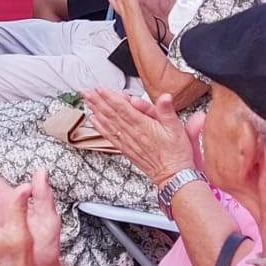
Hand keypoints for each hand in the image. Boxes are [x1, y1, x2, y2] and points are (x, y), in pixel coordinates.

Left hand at [81, 87, 198, 187]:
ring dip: (97, 111)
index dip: (110, 98)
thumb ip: (167, 111)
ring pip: (109, 124)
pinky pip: (111, 136)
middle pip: (112, 114)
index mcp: (144, 126)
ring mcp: (128, 142)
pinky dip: (101, 128)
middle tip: (87, 92)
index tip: (100, 89)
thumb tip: (164, 97)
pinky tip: (94, 121)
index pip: (123, 108)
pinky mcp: (127, 150)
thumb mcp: (177, 128)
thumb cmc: (176, 153)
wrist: (173, 176)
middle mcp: (133, 134)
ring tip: (87, 101)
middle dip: (98, 101)